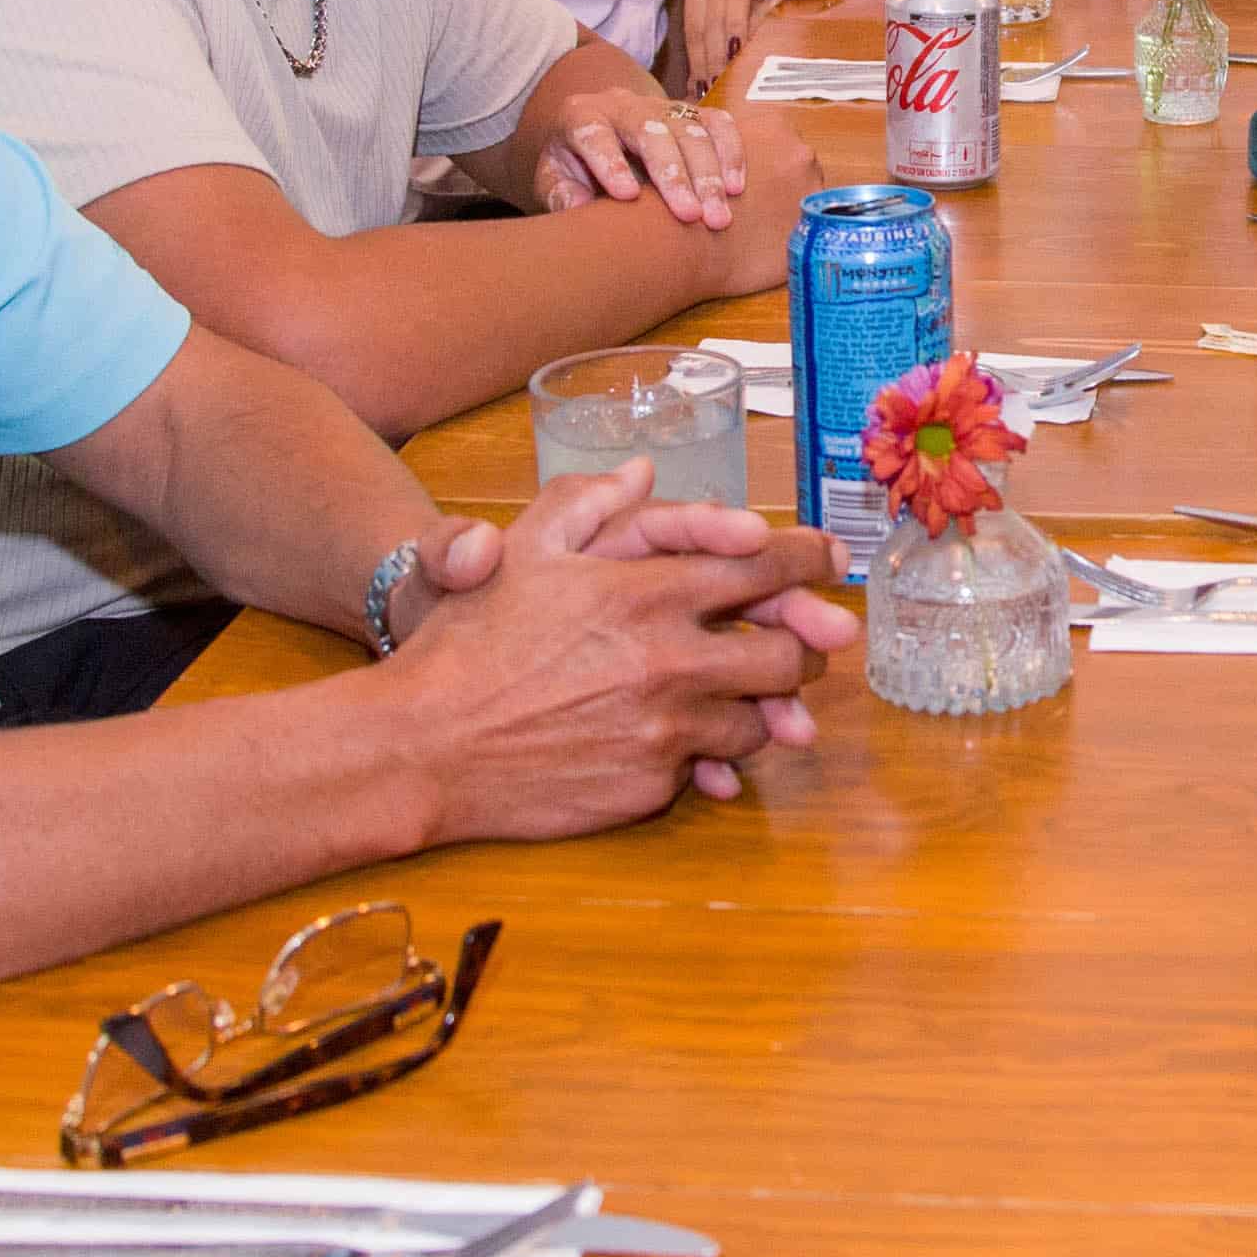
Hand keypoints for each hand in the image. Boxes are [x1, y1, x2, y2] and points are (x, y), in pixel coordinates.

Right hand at [385, 461, 853, 833]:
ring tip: (742, 695)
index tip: (832, 561)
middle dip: (800, 645)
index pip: (766, 566)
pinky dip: (716, 757)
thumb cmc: (467, 643)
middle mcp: (670, 660)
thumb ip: (589, 504)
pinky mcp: (652, 785)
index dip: (811, 561)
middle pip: (787, 653)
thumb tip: (642, 471)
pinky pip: (715, 770)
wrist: (424, 746)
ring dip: (762, 706)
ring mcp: (666, 729)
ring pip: (761, 720)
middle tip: (794, 642)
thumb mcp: (521, 551)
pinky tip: (695, 744)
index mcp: (647, 592)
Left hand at [536, 91, 755, 227]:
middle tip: (691, 216)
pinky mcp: (690, 112)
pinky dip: (730, 152)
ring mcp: (659, 105)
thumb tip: (580, 209)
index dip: (611, 163)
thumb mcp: (552, 178)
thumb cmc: (573, 165)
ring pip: (689, 129)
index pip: (594, 133)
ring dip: (708, 173)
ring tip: (718, 216)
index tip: (627, 196)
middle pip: (650, 130)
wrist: (596, 134)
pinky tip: (735, 186)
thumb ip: (560, 193)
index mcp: (580, 115)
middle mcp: (622, 104)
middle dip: (674, 174)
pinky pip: (717, 122)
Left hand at [673, 0, 835, 93]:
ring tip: (740, 55)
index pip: (695, 29)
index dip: (699, 59)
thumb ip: (709, 43)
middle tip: (724, 80)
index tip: (705, 85)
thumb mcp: (722, 10)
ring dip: (738, 28)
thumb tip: (694, 89)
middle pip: (713, 18)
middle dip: (717, 53)